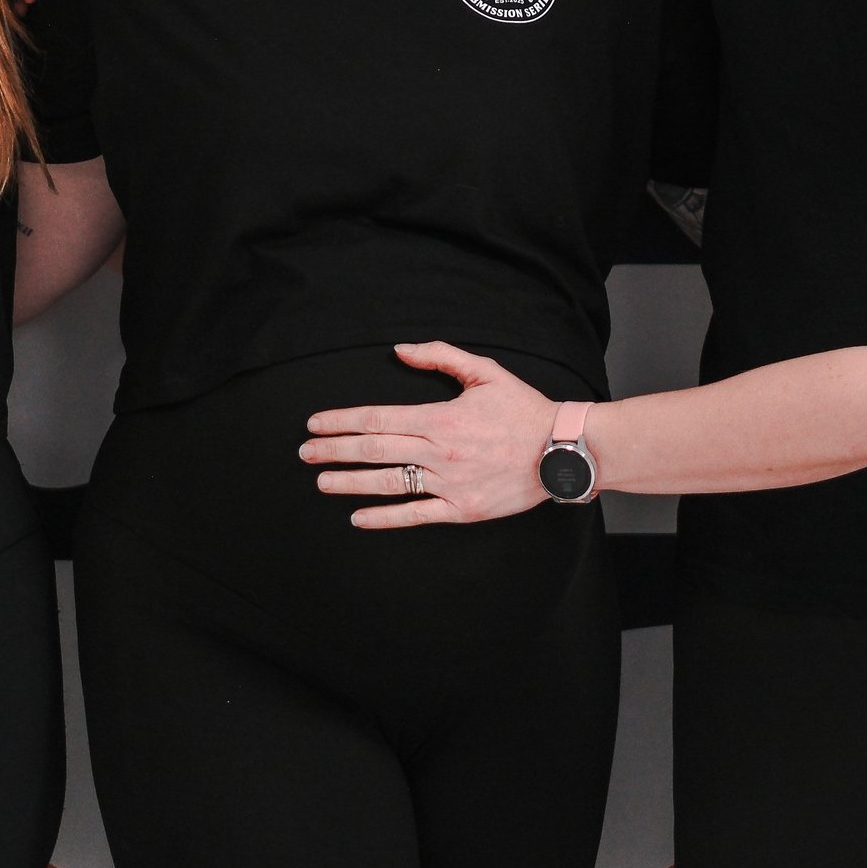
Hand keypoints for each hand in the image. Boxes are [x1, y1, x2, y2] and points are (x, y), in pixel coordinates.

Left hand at [301, 342, 558, 528]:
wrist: (561, 449)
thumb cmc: (523, 409)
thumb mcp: (485, 371)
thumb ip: (440, 357)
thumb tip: (400, 350)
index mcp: (441, 417)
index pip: (378, 419)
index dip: (342, 421)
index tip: (316, 423)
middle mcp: (439, 452)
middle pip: (374, 450)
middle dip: (334, 450)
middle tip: (305, 452)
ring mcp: (449, 483)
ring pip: (388, 483)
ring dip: (349, 482)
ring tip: (322, 482)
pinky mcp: (461, 508)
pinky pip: (415, 514)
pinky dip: (384, 517)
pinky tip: (359, 517)